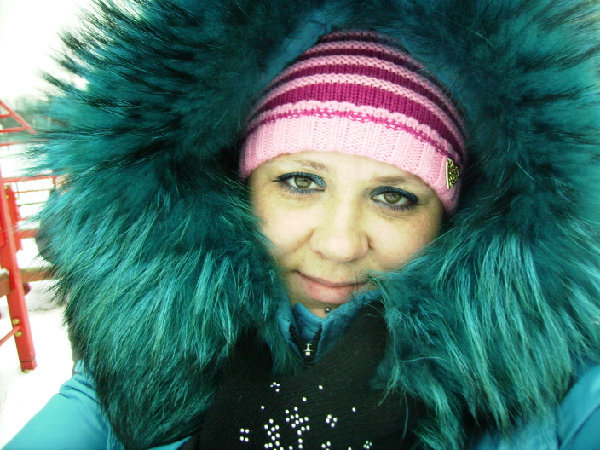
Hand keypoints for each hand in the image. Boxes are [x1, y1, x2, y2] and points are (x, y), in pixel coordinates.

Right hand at [186, 304, 421, 448]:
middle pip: (408, 397)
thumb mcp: (240, 385)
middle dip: (410, 378)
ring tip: (383, 399)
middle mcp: (358, 420)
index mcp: (332, 388)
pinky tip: (369, 432)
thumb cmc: (241, 435)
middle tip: (393, 362)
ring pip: (403, 431)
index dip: (376, 318)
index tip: (376, 305)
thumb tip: (259, 328)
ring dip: (398, 412)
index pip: (371, 342)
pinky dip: (386, 440)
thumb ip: (254, 351)